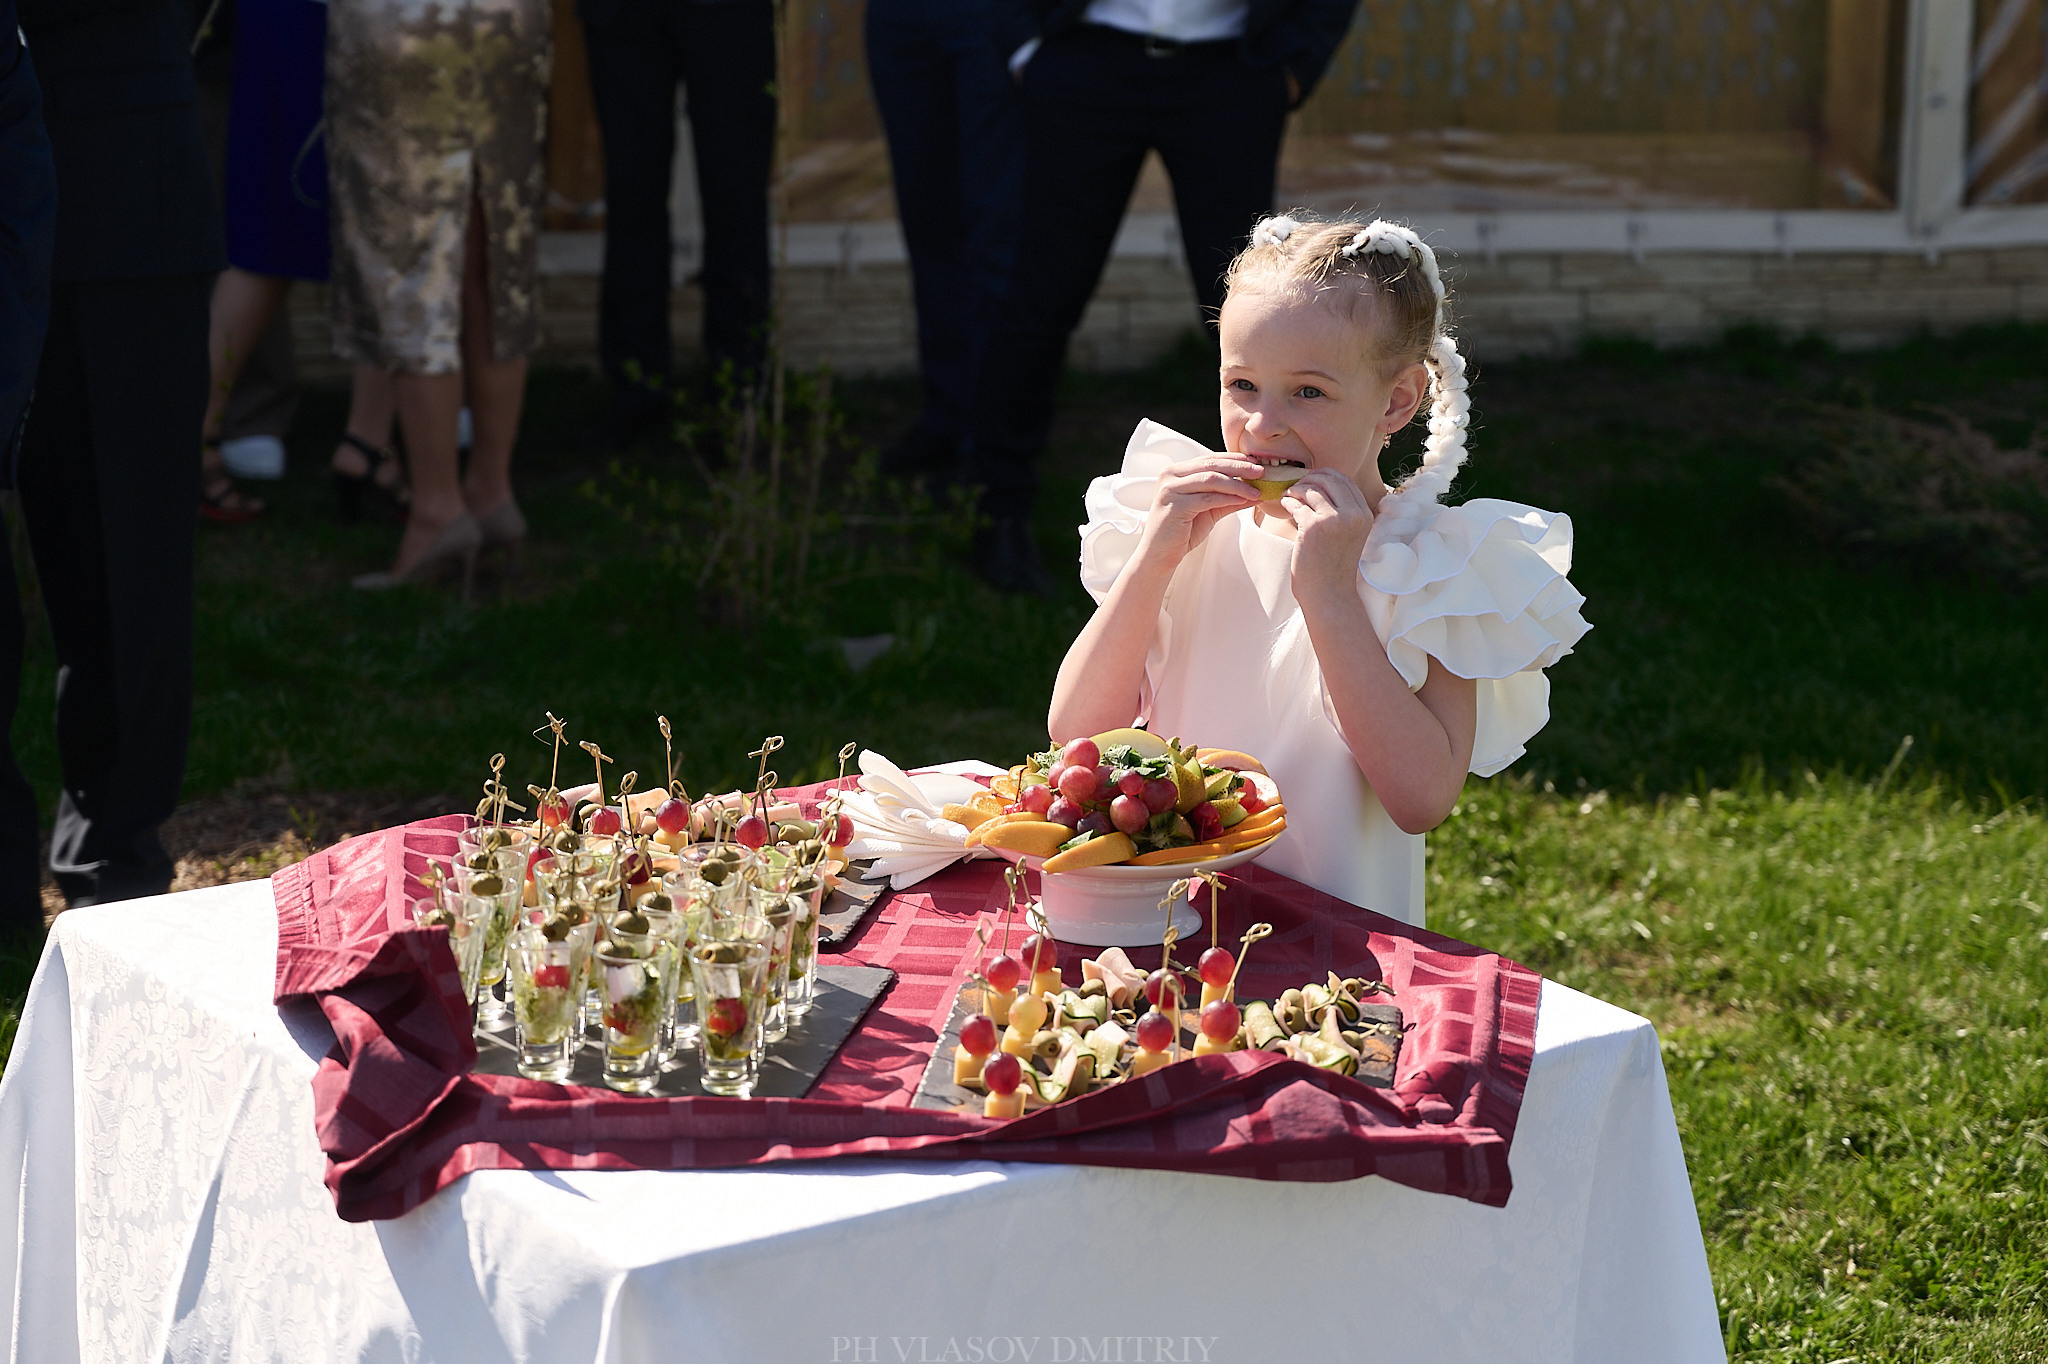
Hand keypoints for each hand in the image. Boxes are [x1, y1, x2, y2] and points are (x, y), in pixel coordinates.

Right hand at [1135, 454, 1263, 570]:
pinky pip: (1207, 498)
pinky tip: (1243, 500)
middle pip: (1212, 465)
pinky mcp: (1174, 505)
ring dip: (1237, 484)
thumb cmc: (1183, 531)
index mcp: (1177, 471)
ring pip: (1211, 479)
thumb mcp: (1209, 510)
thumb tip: (1257, 491)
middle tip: (1262, 471)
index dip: (1235, 459)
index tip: (1256, 462)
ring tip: (1256, 490)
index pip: (1210, 458)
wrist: (1160, 555)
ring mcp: (1171, 489)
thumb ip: (1229, 498)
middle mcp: (1170, 475)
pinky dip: (1228, 498)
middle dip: (1240, 467)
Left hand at [1276, 469, 1372, 603]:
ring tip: (1288, 496)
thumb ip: (1342, 511)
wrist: (1329, 594)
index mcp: (1364, 514)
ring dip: (1296, 490)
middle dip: (1309, 479)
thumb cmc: (1334, 567)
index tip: (1311, 481)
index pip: (1345, 480)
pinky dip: (1287, 501)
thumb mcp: (1348, 535)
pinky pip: (1296, 503)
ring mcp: (1334, 519)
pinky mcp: (1313, 526)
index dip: (1325, 476)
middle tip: (1296, 487)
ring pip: (1311, 488)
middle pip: (1329, 478)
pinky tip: (1284, 505)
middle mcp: (1353, 514)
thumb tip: (1321, 483)